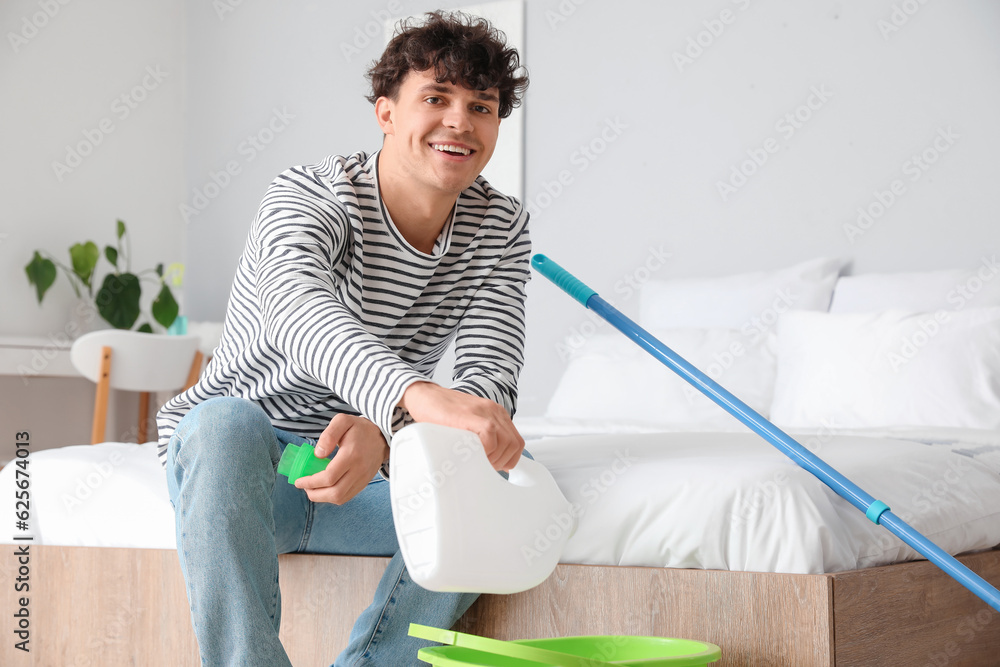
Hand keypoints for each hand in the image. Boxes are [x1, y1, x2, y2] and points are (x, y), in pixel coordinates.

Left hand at [294, 414, 387, 504]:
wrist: (383, 436)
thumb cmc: (360, 428)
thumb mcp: (342, 421)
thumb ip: (328, 435)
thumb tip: (318, 455)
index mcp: (351, 455)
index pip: (328, 477)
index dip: (311, 482)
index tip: (299, 481)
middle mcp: (359, 470)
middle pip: (334, 493)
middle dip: (314, 494)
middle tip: (304, 486)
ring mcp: (363, 479)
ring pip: (340, 498)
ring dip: (323, 498)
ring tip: (313, 488)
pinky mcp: (364, 483)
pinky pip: (347, 497)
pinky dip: (333, 497)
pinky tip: (325, 488)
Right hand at [400, 381, 523, 470]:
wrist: (424, 397)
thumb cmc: (443, 414)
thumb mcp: (470, 425)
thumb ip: (484, 438)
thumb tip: (496, 463)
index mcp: (496, 414)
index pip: (517, 441)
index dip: (509, 459)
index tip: (496, 467)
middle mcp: (494, 411)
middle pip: (514, 444)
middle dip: (502, 461)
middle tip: (485, 466)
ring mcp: (484, 412)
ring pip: (506, 442)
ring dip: (493, 458)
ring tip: (477, 462)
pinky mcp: (471, 415)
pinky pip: (490, 436)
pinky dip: (485, 450)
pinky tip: (472, 453)